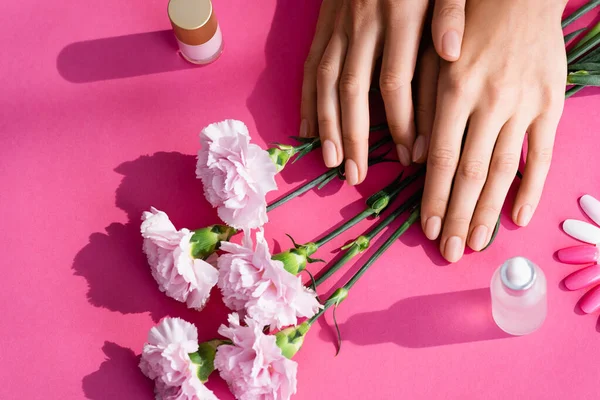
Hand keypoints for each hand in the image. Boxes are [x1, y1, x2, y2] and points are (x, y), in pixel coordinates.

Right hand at [300, 0, 467, 184]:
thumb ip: (451, 12)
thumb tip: (453, 53)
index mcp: (399, 16)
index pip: (396, 81)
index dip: (401, 122)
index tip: (411, 156)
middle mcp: (363, 25)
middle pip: (353, 91)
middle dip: (354, 137)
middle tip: (356, 175)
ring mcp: (338, 26)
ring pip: (326, 83)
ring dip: (326, 125)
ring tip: (329, 162)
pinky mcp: (323, 26)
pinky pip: (310, 67)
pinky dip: (306, 99)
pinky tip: (306, 128)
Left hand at [420, 0, 567, 261]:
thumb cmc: (467, 23)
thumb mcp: (433, 57)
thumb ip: (423, 106)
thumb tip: (416, 159)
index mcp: (455, 90)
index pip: (442, 159)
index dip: (435, 199)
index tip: (427, 229)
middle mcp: (490, 102)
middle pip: (471, 174)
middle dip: (459, 217)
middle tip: (450, 253)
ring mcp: (525, 104)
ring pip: (503, 170)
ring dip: (489, 211)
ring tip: (477, 244)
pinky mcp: (551, 103)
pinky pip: (541, 154)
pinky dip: (531, 188)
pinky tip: (518, 218)